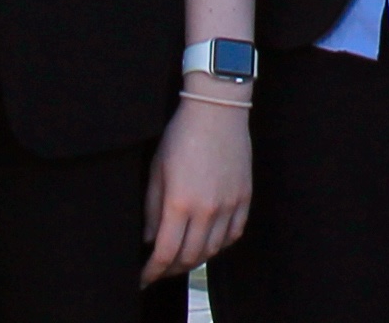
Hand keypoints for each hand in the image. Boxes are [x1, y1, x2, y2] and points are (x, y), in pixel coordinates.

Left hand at [142, 94, 251, 282]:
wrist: (217, 110)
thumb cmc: (181, 136)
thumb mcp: (156, 171)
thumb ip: (152, 210)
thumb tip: (151, 239)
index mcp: (179, 203)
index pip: (165, 253)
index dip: (152, 272)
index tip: (143, 278)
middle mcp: (207, 209)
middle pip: (189, 257)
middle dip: (171, 269)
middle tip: (160, 270)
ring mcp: (229, 204)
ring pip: (213, 250)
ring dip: (195, 259)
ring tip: (183, 257)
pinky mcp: (244, 196)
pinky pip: (235, 234)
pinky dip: (220, 244)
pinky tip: (209, 241)